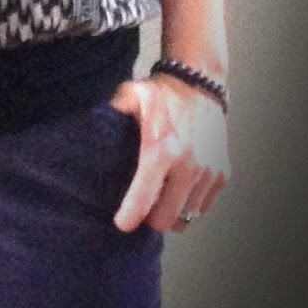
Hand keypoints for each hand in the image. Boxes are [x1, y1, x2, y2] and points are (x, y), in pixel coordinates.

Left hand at [108, 73, 229, 233]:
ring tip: (159, 196)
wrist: (200, 83)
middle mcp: (188, 164)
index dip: (130, 217)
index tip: (121, 224)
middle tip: (141, 206)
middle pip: (166, 219)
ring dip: (171, 212)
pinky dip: (189, 204)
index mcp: (160, 149)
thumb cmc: (161, 93)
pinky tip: (177, 188)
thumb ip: (110, 116)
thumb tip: (86, 132)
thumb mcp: (130, 97)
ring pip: (186, 217)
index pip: (144, 199)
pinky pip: (202, 207)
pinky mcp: (222, 174)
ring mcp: (208, 171)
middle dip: (150, 218)